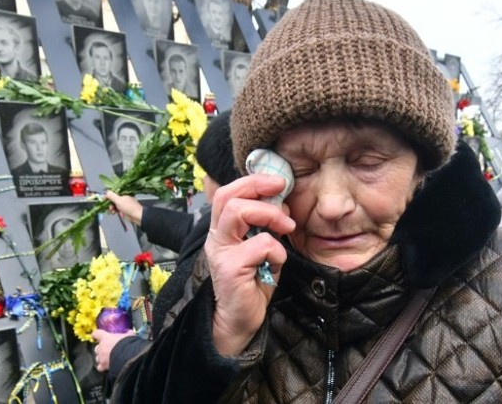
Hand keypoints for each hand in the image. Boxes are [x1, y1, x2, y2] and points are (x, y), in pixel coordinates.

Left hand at [91, 328, 135, 371]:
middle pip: (97, 347)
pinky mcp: (103, 366)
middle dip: (101, 349)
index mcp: (105, 338)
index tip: (95, 336)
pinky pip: (99, 367)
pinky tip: (106, 367)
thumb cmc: (127, 344)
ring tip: (107, 359)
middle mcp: (101, 347)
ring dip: (101, 358)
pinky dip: (102, 367)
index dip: (96, 335)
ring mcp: (101, 357)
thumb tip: (130, 332)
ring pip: (97, 358)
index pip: (96, 334)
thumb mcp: (129, 336)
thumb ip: (128, 334)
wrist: (127, 356)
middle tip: (108, 350)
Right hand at [105, 191, 143, 225]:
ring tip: (112, 212)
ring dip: (111, 208)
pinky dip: (115, 211)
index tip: (103, 200)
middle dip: (109, 204)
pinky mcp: (124, 211)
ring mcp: (123, 205)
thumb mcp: (119, 200)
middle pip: (113, 200)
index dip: (108, 197)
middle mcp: (123, 199)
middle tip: (109, 208)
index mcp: (122, 194)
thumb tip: (106, 191)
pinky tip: (114, 213)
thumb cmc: (129, 207)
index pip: (113, 194)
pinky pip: (117, 210)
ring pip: (114, 206)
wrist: (137, 216)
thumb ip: (112, 196)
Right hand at [206, 173, 295, 355]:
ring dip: (269, 214)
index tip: (278, 182)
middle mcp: (216, 237)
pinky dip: (278, 251)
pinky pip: (262, 245)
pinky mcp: (230, 268)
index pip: (227, 192)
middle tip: (282, 191)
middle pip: (227, 196)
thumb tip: (282, 203)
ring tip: (286, 227)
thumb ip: (266, 226)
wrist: (241, 320)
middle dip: (258, 187)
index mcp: (222, 230)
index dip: (252, 181)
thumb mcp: (261, 248)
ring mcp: (221, 252)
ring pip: (237, 212)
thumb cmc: (253, 284)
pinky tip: (276, 264)